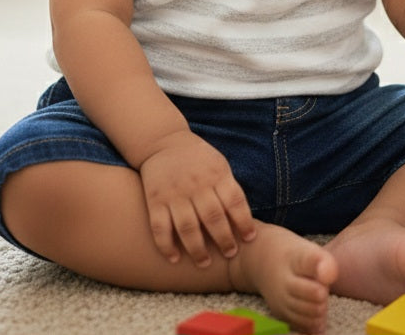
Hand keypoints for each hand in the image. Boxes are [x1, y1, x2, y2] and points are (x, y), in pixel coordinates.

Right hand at [138, 129, 255, 266]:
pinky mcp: (156, 201)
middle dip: (224, 240)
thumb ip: (229, 189)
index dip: (244, 222)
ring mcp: (175, 194)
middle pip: (213, 217)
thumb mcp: (219, 165)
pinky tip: (175, 259)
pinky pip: (160, 227)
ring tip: (205, 263)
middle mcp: (196, 184)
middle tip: (230, 254)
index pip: (235, 201)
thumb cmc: (198, 159)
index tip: (249, 239)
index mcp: (216, 174)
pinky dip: (166, 246)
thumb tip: (244, 222)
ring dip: (197, 249)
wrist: (164, 142)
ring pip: (188, 227)